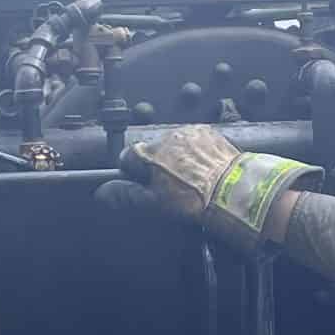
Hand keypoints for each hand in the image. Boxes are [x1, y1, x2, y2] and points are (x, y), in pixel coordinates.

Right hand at [99, 127, 319, 251]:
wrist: (233, 190)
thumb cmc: (193, 200)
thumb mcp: (155, 203)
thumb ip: (126, 194)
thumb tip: (101, 192)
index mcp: (148, 152)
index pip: (127, 157)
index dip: (133, 174)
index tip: (144, 186)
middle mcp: (166, 136)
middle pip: (151, 151)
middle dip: (157, 167)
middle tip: (172, 188)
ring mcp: (189, 132)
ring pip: (173, 145)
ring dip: (176, 158)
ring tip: (192, 180)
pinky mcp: (208, 132)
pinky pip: (193, 140)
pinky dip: (195, 152)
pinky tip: (204, 169)